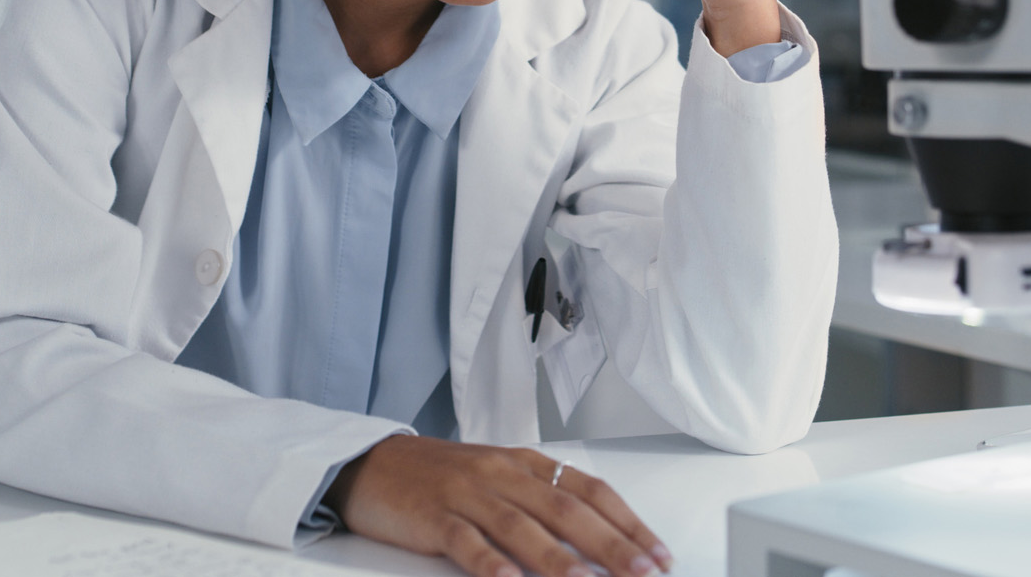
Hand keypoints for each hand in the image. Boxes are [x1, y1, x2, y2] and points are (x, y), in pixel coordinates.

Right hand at [324, 435, 670, 576]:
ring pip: (520, 525)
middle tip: (643, 573)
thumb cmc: (438, 479)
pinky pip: (466, 541)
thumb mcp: (496, 480)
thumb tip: (597, 545)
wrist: (371, 464)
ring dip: (558, 558)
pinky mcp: (433, 515)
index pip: (586, 489)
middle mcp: (500, 473)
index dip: (627, 522)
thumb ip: (540, 505)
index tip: (658, 554)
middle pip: (564, 508)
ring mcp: (466, 494)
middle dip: (610, 544)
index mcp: (521, 463)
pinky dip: (490, 562)